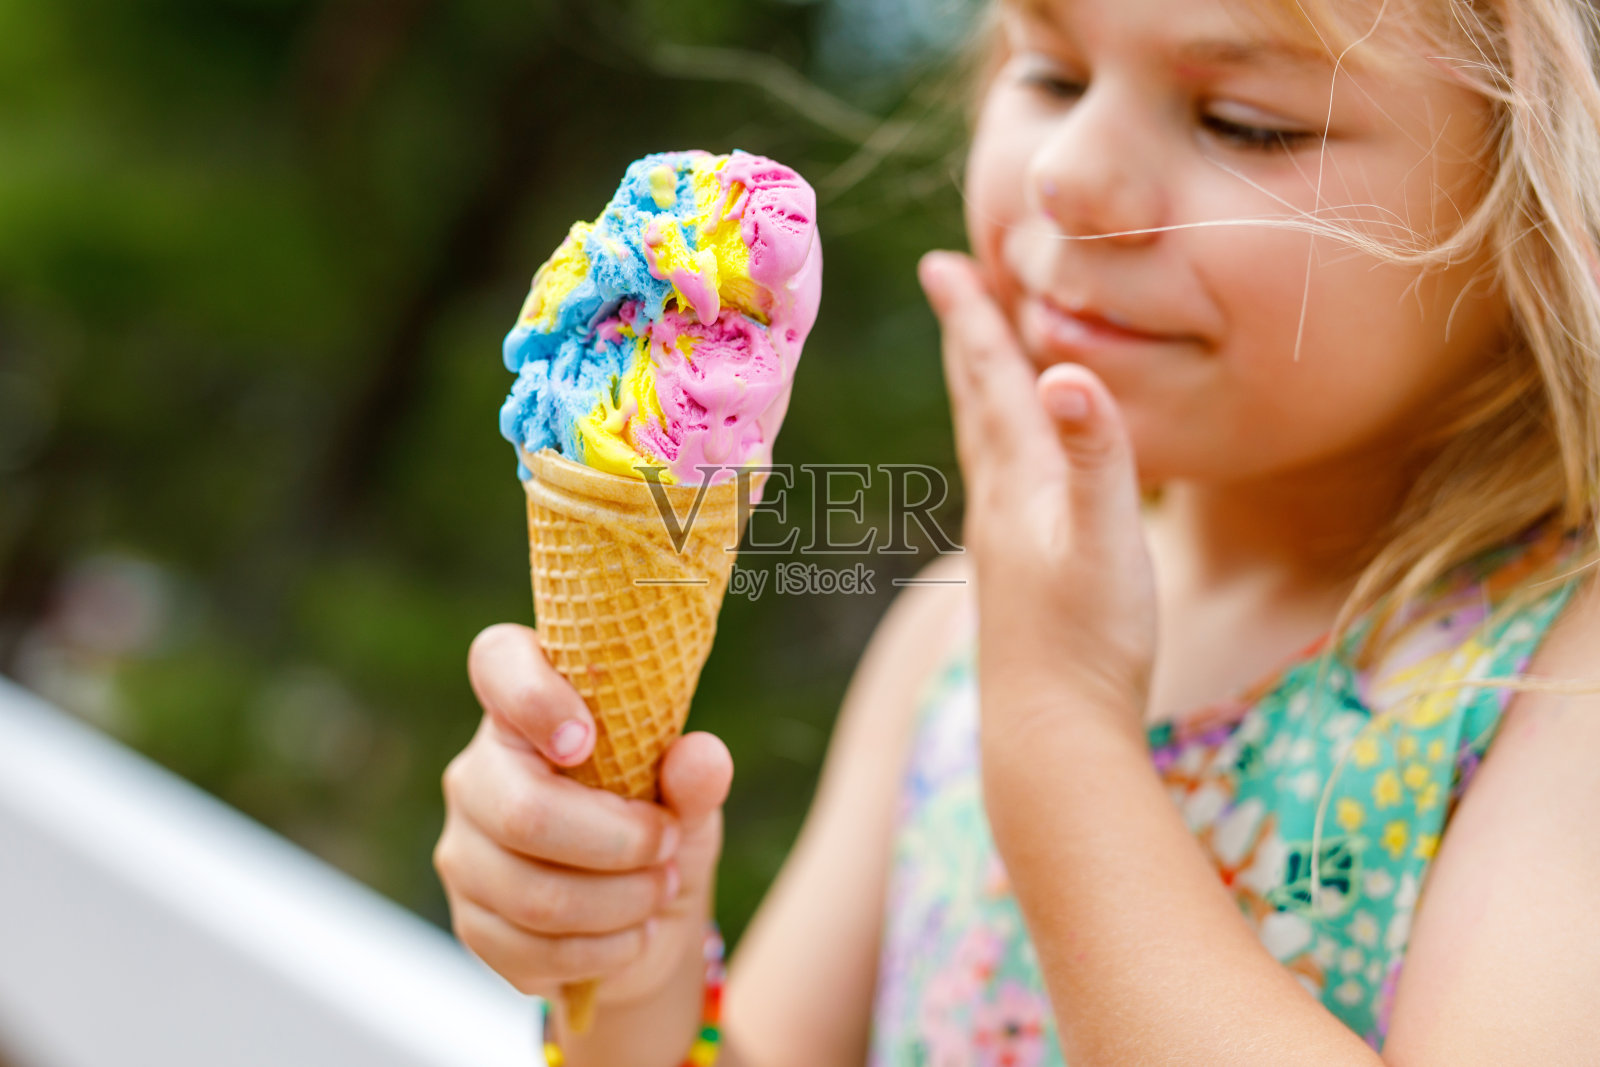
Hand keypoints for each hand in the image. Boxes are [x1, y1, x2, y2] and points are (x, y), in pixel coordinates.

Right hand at [434, 623, 732, 1006]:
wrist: (646, 921)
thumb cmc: (660, 830)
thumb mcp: (691, 801)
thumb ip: (695, 777)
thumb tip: (700, 757)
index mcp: (530, 713)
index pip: (498, 663)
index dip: (532, 695)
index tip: (587, 741)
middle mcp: (480, 773)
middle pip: (524, 811)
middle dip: (618, 842)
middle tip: (669, 845)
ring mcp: (466, 850)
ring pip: (533, 893)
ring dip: (620, 902)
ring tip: (662, 889)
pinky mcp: (473, 922)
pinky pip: (532, 948)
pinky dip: (603, 949)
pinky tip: (634, 933)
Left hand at [918, 250, 1158, 739]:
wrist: (1053, 732)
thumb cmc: (1090, 636)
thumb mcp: (1108, 537)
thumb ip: (1097, 454)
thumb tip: (1065, 372)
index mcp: (1022, 480)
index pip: (993, 380)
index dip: (974, 318)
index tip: (940, 262)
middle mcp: (1001, 504)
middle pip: (979, 401)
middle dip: (968, 336)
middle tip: (946, 282)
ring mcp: (1004, 543)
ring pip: (985, 444)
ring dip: (979, 389)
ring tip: (975, 358)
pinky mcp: (1018, 578)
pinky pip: (1001, 487)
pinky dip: (1000, 450)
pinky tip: (1008, 470)